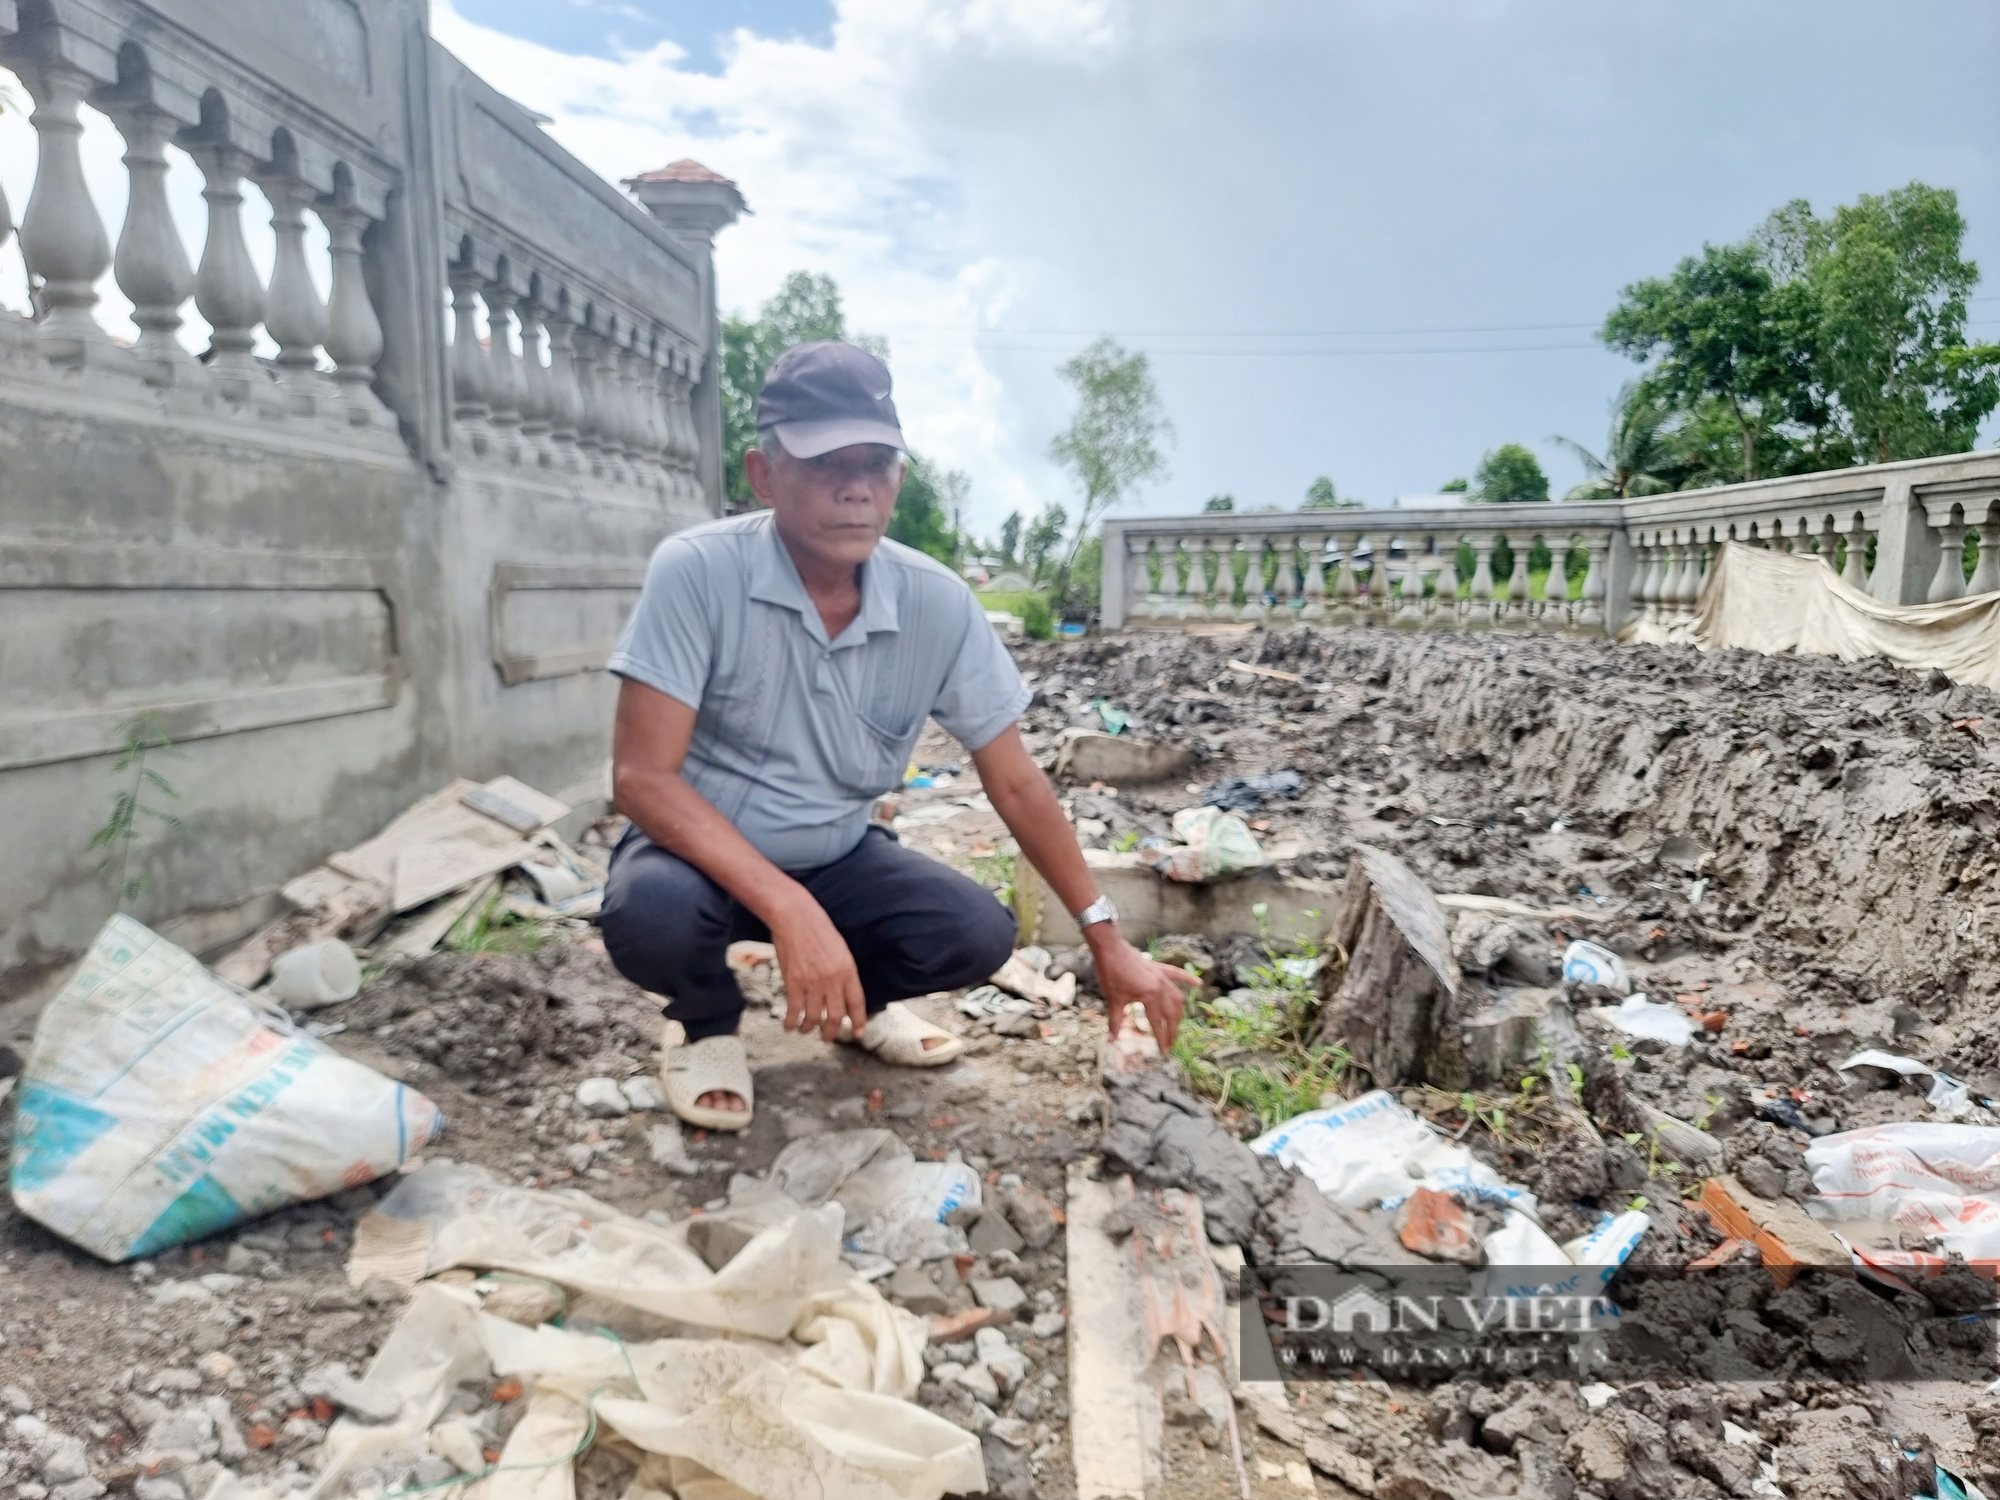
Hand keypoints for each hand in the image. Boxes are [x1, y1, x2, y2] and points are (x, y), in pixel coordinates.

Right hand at [770, 892, 867, 1042]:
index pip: (856, 1003)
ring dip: (809, 1028)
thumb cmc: (817, 929)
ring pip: (814, 1017)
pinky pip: (794, 1011)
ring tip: (807, 1030)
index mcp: (848, 970)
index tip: (858, 1033)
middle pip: (835, 1016)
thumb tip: (840, 993)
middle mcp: (832, 980)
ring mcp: (813, 982)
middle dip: (831, 1032)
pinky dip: (792, 1023)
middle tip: (827, 1037)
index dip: (858, 1021)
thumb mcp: (840, 950)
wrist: (795, 917)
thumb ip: (842, 972)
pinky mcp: (794, 982)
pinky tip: (789, 1027)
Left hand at [1090, 932, 1198, 1051]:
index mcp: (1150, 996)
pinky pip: (1177, 975)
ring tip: (1176, 1026)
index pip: (1158, 1023)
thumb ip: (1115, 1021)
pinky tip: (1198, 985)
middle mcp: (1161, 987)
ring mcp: (1162, 976)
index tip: (1164, 1052)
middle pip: (1171, 1014)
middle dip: (1172, 1031)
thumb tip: (1111, 1040)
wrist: (1110, 948)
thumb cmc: (1110, 973)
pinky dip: (1187, 980)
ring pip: (1177, 998)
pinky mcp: (1159, 968)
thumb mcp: (1113, 1000)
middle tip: (1170, 1044)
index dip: (1161, 1039)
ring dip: (1178, 1013)